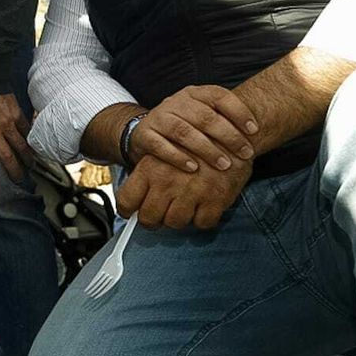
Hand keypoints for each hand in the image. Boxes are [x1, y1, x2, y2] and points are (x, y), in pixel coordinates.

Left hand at [0, 91, 31, 184]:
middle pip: (6, 156)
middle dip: (13, 171)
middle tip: (17, 180)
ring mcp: (6, 122)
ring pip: (21, 146)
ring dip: (27, 159)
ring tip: (30, 168)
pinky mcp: (16, 114)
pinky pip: (26, 132)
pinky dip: (31, 142)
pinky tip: (34, 149)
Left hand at [117, 154, 251, 229]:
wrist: (230, 132)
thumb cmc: (194, 143)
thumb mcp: (163, 152)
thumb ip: (147, 175)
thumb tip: (133, 200)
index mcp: (149, 169)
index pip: (126, 200)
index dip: (126, 210)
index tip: (130, 213)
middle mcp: (167, 182)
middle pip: (148, 218)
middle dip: (151, 220)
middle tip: (157, 216)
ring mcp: (191, 192)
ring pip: (174, 223)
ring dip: (177, 219)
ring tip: (182, 208)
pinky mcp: (215, 199)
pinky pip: (202, 223)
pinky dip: (202, 219)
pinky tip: (202, 207)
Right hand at [131, 84, 258, 172]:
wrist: (145, 132)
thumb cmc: (186, 128)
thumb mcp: (203, 117)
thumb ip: (224, 121)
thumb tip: (260, 133)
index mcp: (194, 93)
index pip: (219, 96)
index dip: (239, 111)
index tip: (255, 131)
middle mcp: (175, 101)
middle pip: (204, 116)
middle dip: (228, 136)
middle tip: (245, 153)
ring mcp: (158, 117)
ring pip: (183, 131)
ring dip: (206, 149)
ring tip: (224, 164)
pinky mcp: (144, 134)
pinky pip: (161, 146)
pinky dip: (178, 157)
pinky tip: (193, 168)